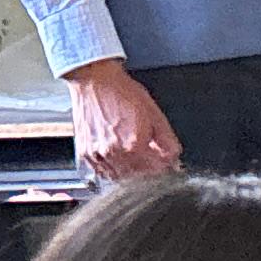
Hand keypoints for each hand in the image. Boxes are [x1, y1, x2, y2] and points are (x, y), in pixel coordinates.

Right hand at [65, 60, 180, 180]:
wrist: (95, 81)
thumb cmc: (122, 92)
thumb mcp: (154, 113)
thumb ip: (167, 140)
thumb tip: (174, 157)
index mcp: (134, 145)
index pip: (156, 170)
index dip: (165, 167)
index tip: (168, 163)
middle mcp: (114, 153)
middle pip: (139, 177)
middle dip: (150, 171)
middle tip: (153, 159)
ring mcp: (98, 155)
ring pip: (120, 178)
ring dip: (132, 174)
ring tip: (136, 157)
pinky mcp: (86, 154)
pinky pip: (103, 173)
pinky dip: (114, 171)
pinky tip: (120, 159)